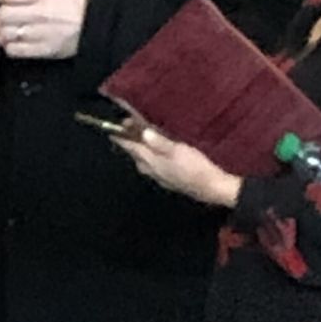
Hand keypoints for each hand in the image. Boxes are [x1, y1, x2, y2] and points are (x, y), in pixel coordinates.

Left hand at [0, 0, 87, 60]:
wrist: (88, 25)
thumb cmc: (69, 1)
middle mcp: (40, 12)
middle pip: (4, 15)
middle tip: (0, 14)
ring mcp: (40, 33)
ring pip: (6, 33)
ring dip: (2, 31)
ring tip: (7, 27)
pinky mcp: (40, 50)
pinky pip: (14, 50)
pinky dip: (9, 46)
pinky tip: (14, 40)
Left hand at [115, 124, 240, 211]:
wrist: (208, 188)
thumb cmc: (194, 168)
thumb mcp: (178, 151)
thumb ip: (161, 143)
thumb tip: (144, 134)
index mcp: (153, 162)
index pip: (133, 148)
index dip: (123, 140)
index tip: (112, 133)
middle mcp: (153, 170)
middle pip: (136, 156)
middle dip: (129, 144)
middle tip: (124, 134)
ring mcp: (160, 176)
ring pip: (144, 162)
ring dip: (139, 152)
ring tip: (137, 143)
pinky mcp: (168, 179)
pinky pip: (153, 167)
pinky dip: (149, 158)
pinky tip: (155, 157)